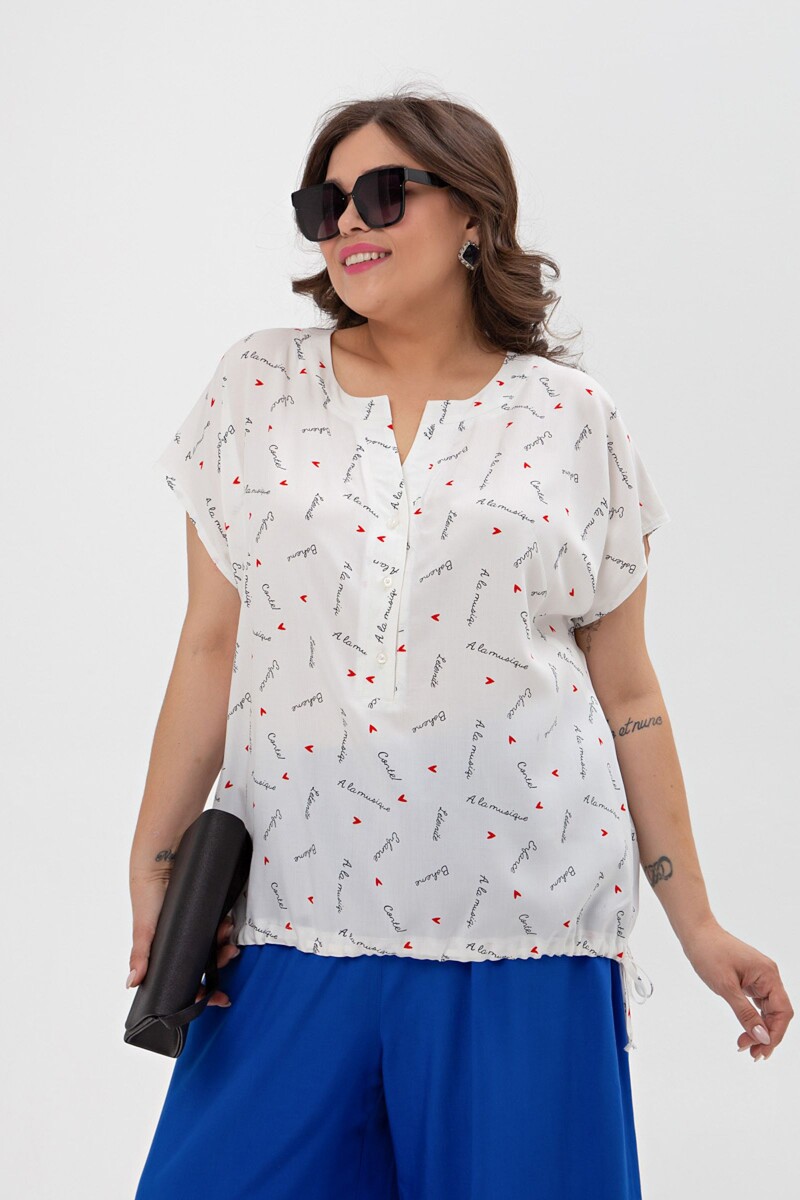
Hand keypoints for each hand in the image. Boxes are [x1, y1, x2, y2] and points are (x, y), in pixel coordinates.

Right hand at [127, 871, 239, 1007]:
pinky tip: (231, 923)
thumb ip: (141, 951)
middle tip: (228, 957)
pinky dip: (230, 924)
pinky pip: (227, 916)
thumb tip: (131, 982)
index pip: (185, 972)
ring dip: (225, 944)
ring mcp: (201, 913)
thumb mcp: (145, 918)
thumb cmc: (148, 879)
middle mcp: (184, 928)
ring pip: (218, 939)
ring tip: (228, 936)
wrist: (167, 840)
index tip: (215, 999)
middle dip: (219, 963)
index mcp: (166, 939)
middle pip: (206, 958)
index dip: (199, 989)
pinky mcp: (214, 897)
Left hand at [681, 921, 793, 1060]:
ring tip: (745, 1046)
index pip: (782, 1011)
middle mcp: (768, 976)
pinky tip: (745, 1031)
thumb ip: (745, 1013)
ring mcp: (760, 978)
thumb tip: (762, 1037)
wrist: (696, 933)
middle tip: (751, 1054)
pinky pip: (758, 1004)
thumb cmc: (709, 953)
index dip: (774, 1034)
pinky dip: (753, 1019)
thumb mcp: (726, 987)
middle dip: (766, 1035)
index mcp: (768, 974)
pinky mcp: (750, 980)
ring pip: (768, 1011)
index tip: (761, 1051)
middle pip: (777, 1013)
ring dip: (759, 1030)